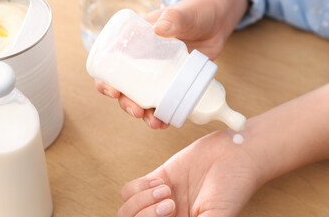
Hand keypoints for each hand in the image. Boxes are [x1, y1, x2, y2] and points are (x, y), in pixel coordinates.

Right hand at [95, 0, 247, 128]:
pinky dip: (164, 115)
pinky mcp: (174, 84)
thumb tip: (160, 28)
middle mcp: (143, 62)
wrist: (216, 23)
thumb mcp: (183, 13)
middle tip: (137, 111)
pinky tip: (166, 123)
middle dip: (127, 103)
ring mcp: (159, 75)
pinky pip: (165, 103)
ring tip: (155, 123)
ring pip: (144, 99)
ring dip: (145, 115)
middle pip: (125, 88)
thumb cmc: (195, 12)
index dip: (106, 80)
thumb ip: (173, 17)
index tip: (112, 90)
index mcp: (135, 44)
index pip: (111, 64)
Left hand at [117, 129, 262, 216]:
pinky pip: (131, 189)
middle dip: (146, 215)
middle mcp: (169, 216)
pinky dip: (140, 187)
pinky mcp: (159, 177)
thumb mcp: (217, 216)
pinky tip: (161, 182)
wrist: (236, 154)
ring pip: (129, 208)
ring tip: (166, 190)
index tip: (172, 213)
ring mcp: (161, 198)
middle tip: (170, 203)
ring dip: (143, 200)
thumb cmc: (234, 187)